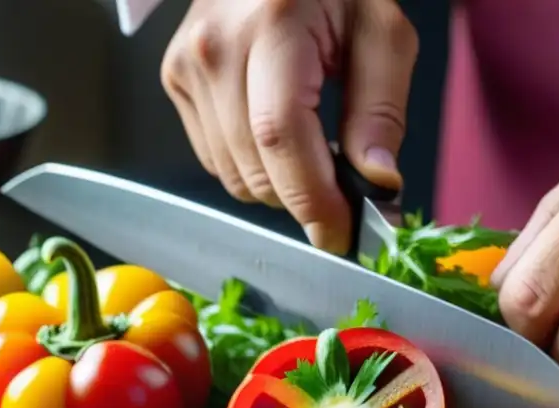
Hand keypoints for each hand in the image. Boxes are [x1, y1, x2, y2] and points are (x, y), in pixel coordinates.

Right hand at [160, 0, 417, 253]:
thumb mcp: (381, 33)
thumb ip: (382, 110)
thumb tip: (377, 184)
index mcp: (273, 23)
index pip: (282, 134)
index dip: (312, 198)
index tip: (342, 234)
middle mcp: (217, 46)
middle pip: (257, 169)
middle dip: (306, 198)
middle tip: (345, 188)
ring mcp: (188, 65)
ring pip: (235, 178)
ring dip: (281, 185)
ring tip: (313, 146)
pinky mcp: (176, 80)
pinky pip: (217, 162)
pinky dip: (254, 167)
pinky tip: (276, 134)